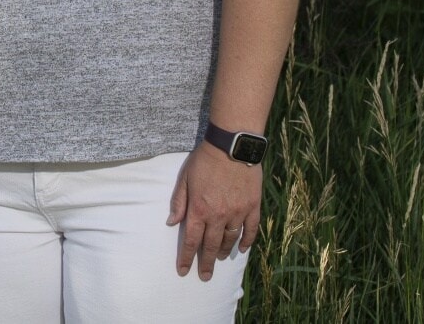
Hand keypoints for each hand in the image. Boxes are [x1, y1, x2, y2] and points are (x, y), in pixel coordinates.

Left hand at [167, 141, 261, 280]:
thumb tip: (172, 222)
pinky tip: (242, 249)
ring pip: (230, 240)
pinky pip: (250, 230)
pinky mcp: (252, 207)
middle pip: (210, 245)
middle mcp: (218, 216)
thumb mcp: (185, 178)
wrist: (231, 147)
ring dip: (223, 251)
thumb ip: (179, 202)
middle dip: (206, 263)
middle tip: (204, 276)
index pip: (191, 240)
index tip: (184, 271)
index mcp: (199, 209)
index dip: (187, 257)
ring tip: (218, 257)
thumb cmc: (204, 160)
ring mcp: (237, 213)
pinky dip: (246, 241)